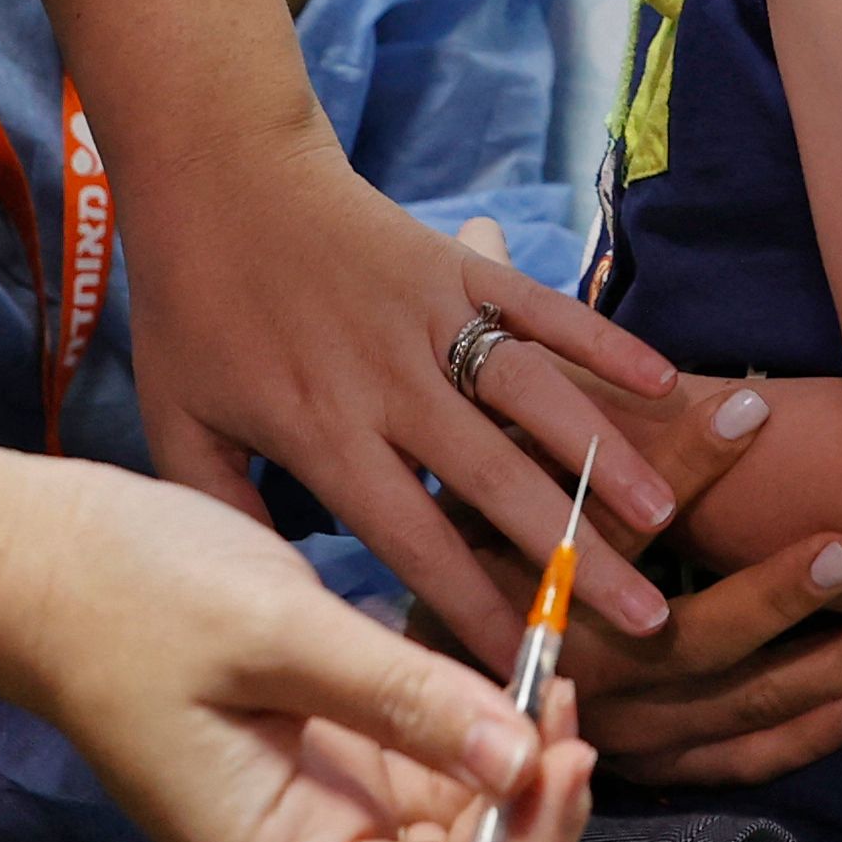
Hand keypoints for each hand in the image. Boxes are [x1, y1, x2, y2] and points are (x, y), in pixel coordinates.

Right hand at [0, 461, 594, 841]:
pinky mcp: (317, 755)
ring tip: (546, 674)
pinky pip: (420, 772)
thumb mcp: (274, 631)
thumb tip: (523, 758)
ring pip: (448, 828)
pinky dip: (471, 730)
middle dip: (526, 811)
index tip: (560, 761)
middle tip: (568, 708)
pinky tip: (498, 671)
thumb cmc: (127, 594)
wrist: (30, 558)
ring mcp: (310, 807)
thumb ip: (403, 699)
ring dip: (509, 766)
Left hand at [126, 134, 681, 664]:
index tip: (525, 670)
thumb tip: (271, 596)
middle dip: (570, 556)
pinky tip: (662, 381)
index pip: (412, 539)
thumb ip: (223, 509)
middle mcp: (389, 381)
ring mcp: (431, 316)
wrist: (215, 172)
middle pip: (495, 481)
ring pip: (533, 396)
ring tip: (663, 514)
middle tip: (639, 619)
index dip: (472, 608)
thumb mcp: (178, 423)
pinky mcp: (458, 263)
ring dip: (603, 454)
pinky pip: (542, 306)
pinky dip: (603, 342)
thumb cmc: (193, 306)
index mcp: (323, 431)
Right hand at [430, 218, 841, 786]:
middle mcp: (569, 668)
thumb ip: (481, 357)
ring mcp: (612, 730)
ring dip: (823, 667)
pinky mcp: (640, 768)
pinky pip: (733, 765)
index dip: (685, 458)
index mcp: (519, 584)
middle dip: (774, 594)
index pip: (610, 514)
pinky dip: (800, 740)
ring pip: (730, 707)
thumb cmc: (424, 547)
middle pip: (688, 637)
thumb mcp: (424, 461)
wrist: (356, 680)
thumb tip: (492, 221)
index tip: (757, 403)